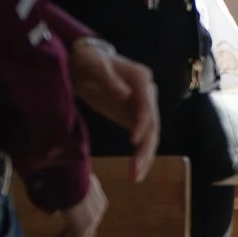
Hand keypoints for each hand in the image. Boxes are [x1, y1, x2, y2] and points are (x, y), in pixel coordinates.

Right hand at [33, 172, 108, 236]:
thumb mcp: (58, 183)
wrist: (62, 163)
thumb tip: (51, 211)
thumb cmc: (56, 168)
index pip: (83, 223)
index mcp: (92, 196)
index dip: (67, 235)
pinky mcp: (85, 223)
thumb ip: (57, 198)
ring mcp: (93, 216)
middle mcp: (96, 207)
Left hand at [69, 37, 159, 180]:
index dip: (142, 122)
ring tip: (136, 177)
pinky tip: (135, 170)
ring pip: (150, 134)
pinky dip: (139, 154)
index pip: (147, 104)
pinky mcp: (133, 117)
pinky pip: (141, 138)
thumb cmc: (89, 60)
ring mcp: (142, 107)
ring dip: (145, 156)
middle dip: (146, 148)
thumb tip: (125, 94)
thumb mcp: (95, 65)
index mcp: (141, 79)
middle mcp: (147, 94)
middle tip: (136, 170)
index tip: (134, 140)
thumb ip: (109, 79)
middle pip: (152, 123)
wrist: (85, 63)